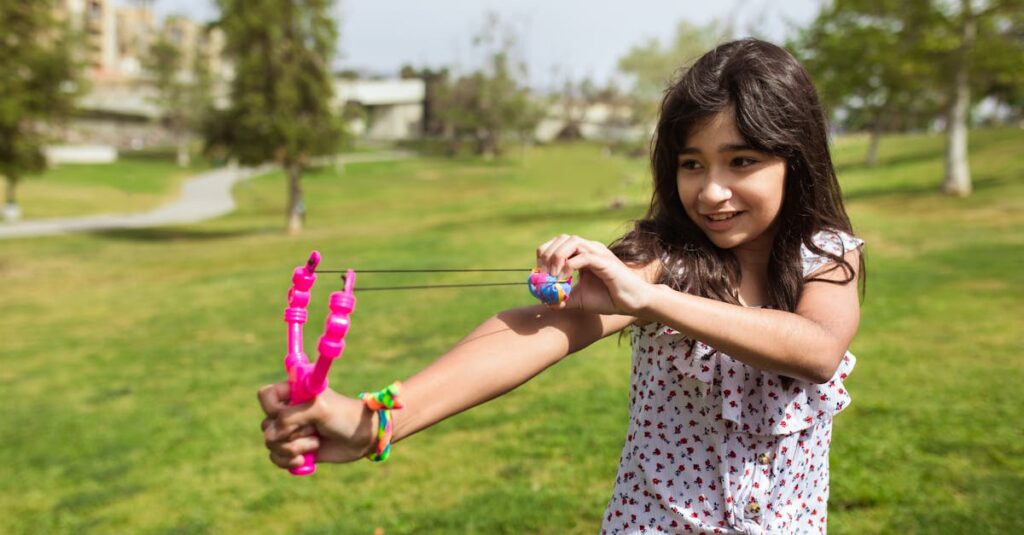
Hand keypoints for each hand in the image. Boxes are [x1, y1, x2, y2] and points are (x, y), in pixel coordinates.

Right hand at [258, 382, 375, 468]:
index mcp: (294, 392)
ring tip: (316, 442)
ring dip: (294, 447)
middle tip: (314, 428)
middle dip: (290, 432)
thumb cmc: (345, 417)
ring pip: (271, 444)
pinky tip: (307, 459)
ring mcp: (291, 431)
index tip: (290, 414)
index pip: (265, 396)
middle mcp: (290, 410)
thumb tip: (270, 435)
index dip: (272, 408)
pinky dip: (289, 461)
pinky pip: (276, 458)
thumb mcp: (319, 409)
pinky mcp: (295, 450)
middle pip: (266, 424)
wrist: (363, 438)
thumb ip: (290, 417)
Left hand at [535, 234, 654, 315]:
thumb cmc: (608, 298)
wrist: (632, 303)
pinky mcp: (606, 262)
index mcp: (583, 253)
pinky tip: (564, 278)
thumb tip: (544, 300)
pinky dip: (570, 265)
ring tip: (553, 275)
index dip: (545, 254)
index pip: (558, 243)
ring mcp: (598, 253)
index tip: (539, 271)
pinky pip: (584, 256)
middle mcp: (590, 248)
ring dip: (557, 257)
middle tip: (543, 274)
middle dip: (548, 254)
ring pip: (572, 241)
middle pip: (562, 238)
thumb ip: (562, 297)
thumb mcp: (579, 299)